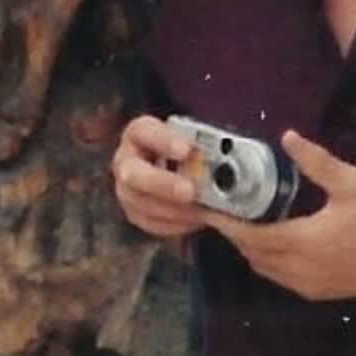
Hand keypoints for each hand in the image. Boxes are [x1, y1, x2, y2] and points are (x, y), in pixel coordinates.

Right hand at [110, 115, 208, 238]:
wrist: (188, 173)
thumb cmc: (194, 152)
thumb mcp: (200, 142)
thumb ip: (209, 147)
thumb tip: (227, 159)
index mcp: (140, 133)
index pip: (143, 131)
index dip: (163, 140)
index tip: (187, 150)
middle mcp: (127, 160)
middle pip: (132, 173)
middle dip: (163, 184)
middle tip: (191, 191)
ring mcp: (127, 189)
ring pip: (140, 203)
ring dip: (173, 209)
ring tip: (202, 210)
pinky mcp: (135, 213)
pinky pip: (150, 222)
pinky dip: (175, 224)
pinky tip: (195, 219)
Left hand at [203, 130, 355, 300]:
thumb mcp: (352, 184)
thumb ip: (316, 162)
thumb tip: (287, 137)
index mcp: (301, 242)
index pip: (248, 236)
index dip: (223, 222)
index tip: (203, 206)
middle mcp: (296, 269)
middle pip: (249, 252)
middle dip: (232, 231)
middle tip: (219, 206)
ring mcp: (303, 285)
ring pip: (261, 267)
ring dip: (248, 246)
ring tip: (240, 218)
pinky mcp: (313, 293)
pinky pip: (277, 276)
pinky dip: (265, 258)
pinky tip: (269, 237)